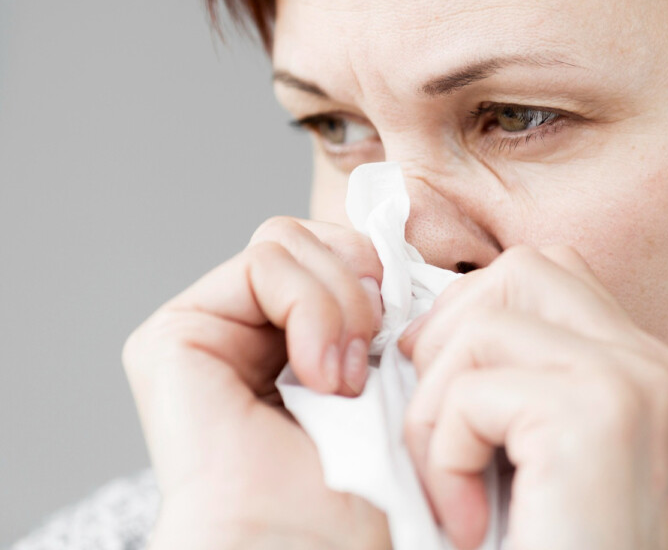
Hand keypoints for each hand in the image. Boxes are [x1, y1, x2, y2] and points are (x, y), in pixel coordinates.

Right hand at [123, 216, 390, 549]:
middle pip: (311, 236)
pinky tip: (320, 376)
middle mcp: (242, 327)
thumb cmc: (357, 485)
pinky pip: (263, 263)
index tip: (406, 338)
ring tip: (346, 379)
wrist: (310, 542)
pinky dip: (311, 308)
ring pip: (289, 240)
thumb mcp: (389, 371)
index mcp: (291, 334)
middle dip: (360, 284)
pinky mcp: (174, 334)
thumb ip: (380, 306)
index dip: (380, 276)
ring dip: (339, 304)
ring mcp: (206, 327)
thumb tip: (400, 253)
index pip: (337, 251)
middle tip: (372, 357)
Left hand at [398, 245, 667, 549]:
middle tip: (438, 437)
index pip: (549, 278)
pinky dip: (442, 454)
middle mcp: (656, 368)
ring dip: (435, 408)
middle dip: (448, 342)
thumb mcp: (532, 466)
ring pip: (484, 319)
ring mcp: (636, 385)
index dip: (472, 320)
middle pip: (521, 271)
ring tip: (453, 491)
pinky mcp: (598, 416)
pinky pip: (473, 387)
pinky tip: (468, 521)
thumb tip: (420, 325)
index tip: (443, 402)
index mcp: (649, 377)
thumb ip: (512, 387)